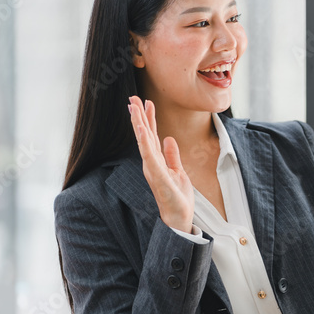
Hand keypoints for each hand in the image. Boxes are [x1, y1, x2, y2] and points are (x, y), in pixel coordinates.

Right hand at [128, 95, 194, 232]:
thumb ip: (172, 155)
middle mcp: (151, 162)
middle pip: (144, 135)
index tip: (145, 102)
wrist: (179, 216)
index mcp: (156, 160)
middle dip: (139, 116)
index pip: (151, 135)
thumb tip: (169, 139)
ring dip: (139, 124)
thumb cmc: (177, 196)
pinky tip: (141, 129)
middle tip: (133, 97)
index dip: (148, 119)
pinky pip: (149, 156)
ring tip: (134, 107)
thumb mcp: (178, 170)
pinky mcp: (157, 176)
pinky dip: (145, 142)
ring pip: (144, 142)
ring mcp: (152, 168)